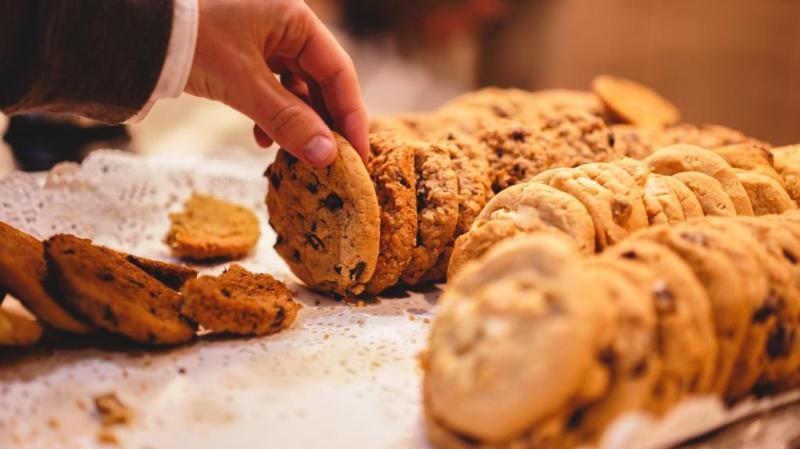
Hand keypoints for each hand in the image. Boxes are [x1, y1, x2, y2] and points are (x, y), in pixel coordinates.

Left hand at [186, 0, 368, 166]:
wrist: (130, 29)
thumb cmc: (190, 40)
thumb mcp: (243, 84)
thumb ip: (288, 121)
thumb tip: (327, 157)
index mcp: (295, 18)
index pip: (339, 72)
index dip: (351, 115)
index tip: (357, 154)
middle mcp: (284, 25)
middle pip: (321, 82)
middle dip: (323, 124)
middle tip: (330, 163)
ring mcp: (264, 40)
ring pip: (296, 90)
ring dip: (296, 124)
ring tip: (292, 154)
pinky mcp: (244, 56)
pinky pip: (272, 90)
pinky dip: (272, 117)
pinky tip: (262, 140)